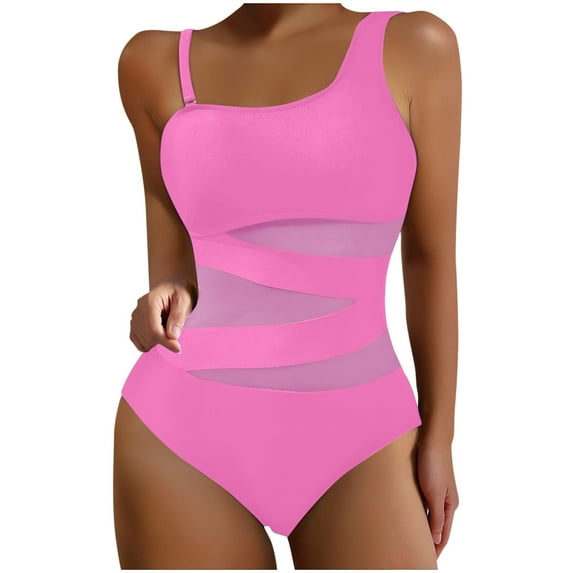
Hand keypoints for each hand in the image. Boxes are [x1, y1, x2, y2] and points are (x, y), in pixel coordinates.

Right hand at [129, 276, 194, 352]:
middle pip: (147, 337)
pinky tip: (159, 335)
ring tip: (168, 329)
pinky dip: (148, 342)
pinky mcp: (135, 323)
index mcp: (150, 302)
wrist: (173, 286)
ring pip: (141, 340)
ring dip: (156, 342)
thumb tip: (172, 336)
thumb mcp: (184, 301)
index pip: (153, 329)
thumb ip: (178, 318)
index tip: (177, 348)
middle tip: (176, 333)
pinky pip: (137, 340)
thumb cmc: (180, 291)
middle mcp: (139, 309)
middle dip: (163, 341)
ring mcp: (135, 316)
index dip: (165, 341)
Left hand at [416, 438, 458, 558]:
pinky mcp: (428, 481)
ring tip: (414, 539)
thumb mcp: (434, 493)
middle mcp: (446, 500)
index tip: (428, 561)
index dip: (437, 548)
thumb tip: (437, 539)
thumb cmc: (433, 463)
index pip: (444, 534)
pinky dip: (419, 513)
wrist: (431, 438)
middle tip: (419, 554)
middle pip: (438, 527)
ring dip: (425, 527)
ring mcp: (437, 490)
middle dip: (431, 541)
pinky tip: (411, 516)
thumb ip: (436, 517)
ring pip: (430, 515)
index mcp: (450, 505)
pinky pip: (424, 503)